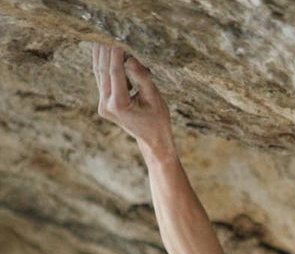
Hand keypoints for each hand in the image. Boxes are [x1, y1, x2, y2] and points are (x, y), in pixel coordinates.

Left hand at [92, 44, 174, 160]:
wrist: (153, 140)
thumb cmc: (158, 120)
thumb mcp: (155, 98)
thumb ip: (142, 78)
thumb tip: (130, 59)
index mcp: (120, 105)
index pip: (115, 74)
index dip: (116, 55)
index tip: (117, 40)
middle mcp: (107, 105)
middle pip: (103, 72)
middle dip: (106, 52)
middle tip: (108, 34)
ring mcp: (103, 105)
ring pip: (99, 74)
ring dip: (101, 56)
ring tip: (103, 39)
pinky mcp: (103, 103)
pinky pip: (101, 80)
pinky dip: (103, 65)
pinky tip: (103, 51)